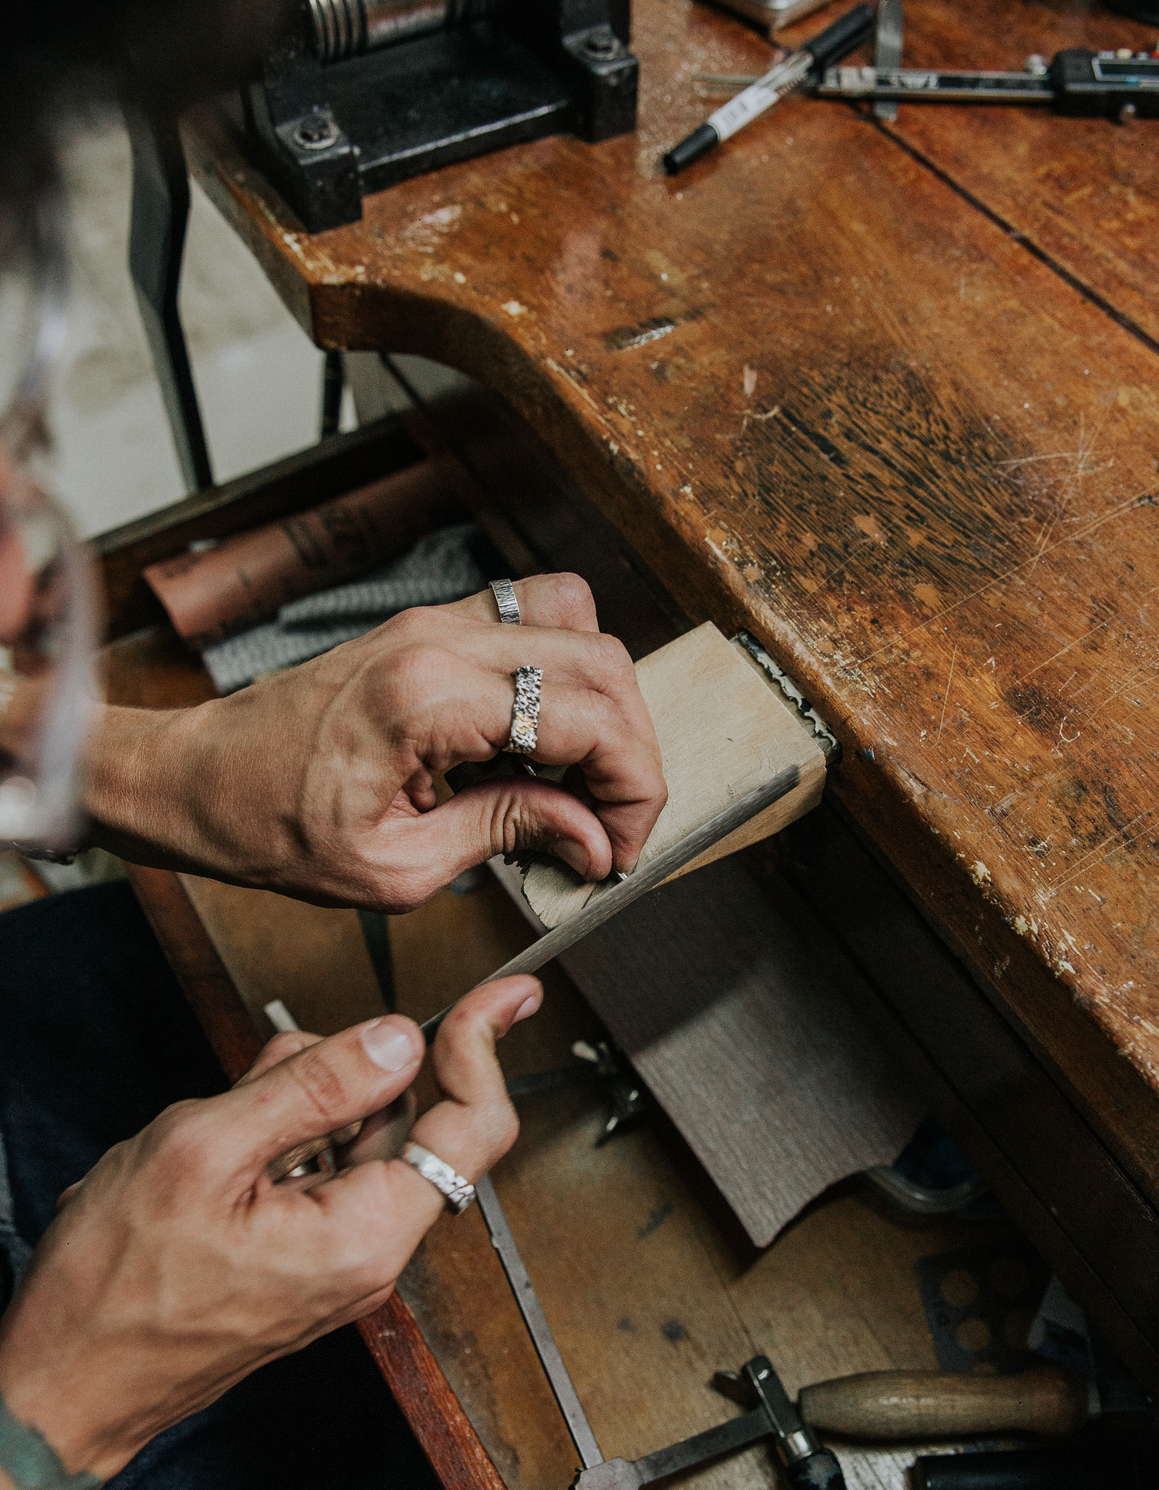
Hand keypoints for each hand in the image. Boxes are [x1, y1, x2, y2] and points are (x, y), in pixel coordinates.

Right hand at [0, 977, 540, 1481]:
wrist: (60, 1386)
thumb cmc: (113, 1291)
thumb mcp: (204, 1151)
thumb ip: (310, 1088)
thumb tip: (396, 1039)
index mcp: (366, 1234)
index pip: (473, 1127)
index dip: (486, 1048)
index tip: (502, 995)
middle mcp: (368, 1253)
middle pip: (404, 1122)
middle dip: (339, 1075)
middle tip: (258, 1077)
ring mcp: (335, 1260)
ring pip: (352, 1140)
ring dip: (296, 1106)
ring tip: (215, 1126)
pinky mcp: (302, 1259)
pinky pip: (317, 1173)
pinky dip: (277, 1140)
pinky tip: (216, 1151)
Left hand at [84, 573, 666, 909]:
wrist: (197, 779)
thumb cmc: (268, 824)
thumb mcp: (396, 868)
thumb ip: (507, 835)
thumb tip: (594, 840)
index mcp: (429, 696)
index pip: (589, 719)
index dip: (631, 789)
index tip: (619, 849)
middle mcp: (440, 638)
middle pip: (601, 662)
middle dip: (630, 751)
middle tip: (611, 826)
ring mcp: (435, 621)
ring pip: (578, 626)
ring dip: (602, 706)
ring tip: (580, 782)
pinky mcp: (429, 626)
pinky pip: (532, 622)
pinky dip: (561, 678)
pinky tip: (539, 743)